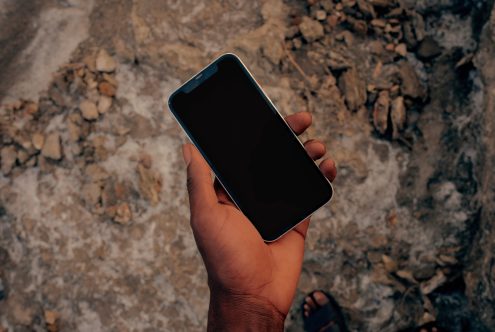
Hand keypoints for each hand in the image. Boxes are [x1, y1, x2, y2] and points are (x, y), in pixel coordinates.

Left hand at [182, 111, 336, 330]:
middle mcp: (252, 195)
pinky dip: (322, 177)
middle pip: (271, 156)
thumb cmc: (225, 258)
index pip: (242, 153)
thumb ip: (199, 181)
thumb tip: (188, 146)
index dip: (254, 131)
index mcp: (228, 191)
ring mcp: (276, 205)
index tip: (266, 112)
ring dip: (306, 153)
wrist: (255, 296)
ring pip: (293, 170)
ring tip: (316, 145)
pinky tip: (327, 166)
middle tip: (302, 119)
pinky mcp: (297, 218)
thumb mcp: (206, 216)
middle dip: (286, 135)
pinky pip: (311, 193)